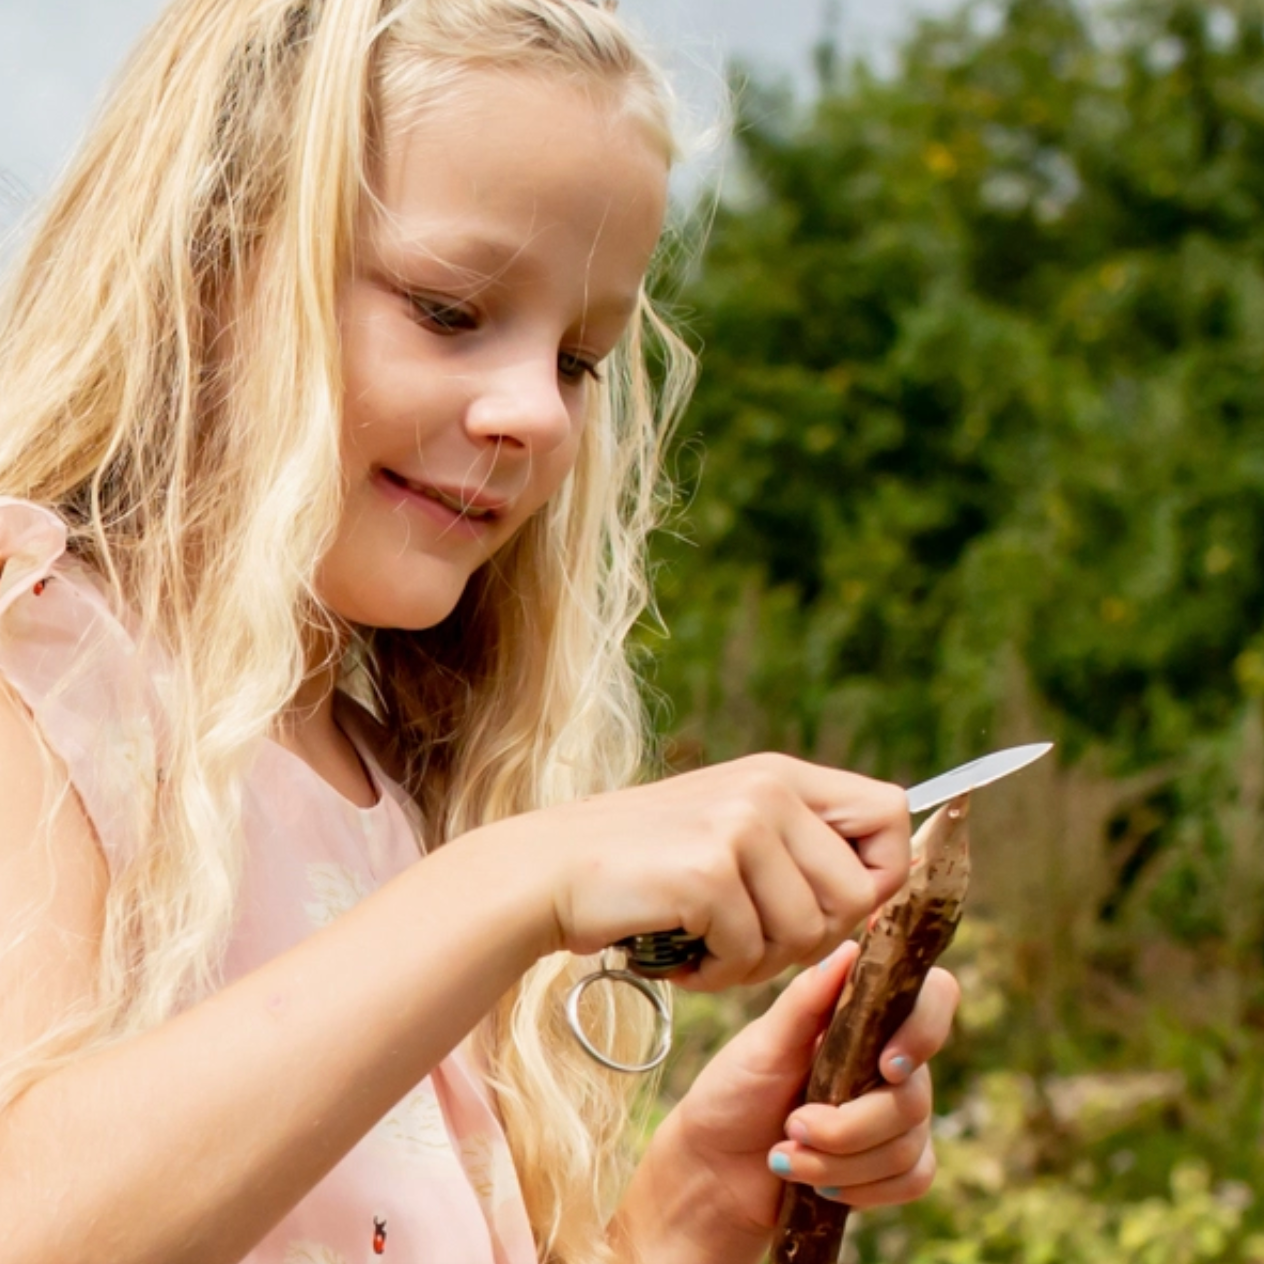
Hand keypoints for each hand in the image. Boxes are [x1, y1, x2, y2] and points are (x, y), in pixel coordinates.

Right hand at [510, 753, 909, 989]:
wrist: (549, 872)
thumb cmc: (642, 865)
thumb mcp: (728, 828)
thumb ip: (795, 844)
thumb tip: (876, 890)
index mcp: (781, 774)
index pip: (890, 812)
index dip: (882, 873)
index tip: (835, 909)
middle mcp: (769, 789)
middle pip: (859, 892)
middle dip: (811, 939)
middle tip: (749, 940)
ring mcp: (739, 826)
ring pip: (808, 933)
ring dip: (757, 961)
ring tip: (706, 943)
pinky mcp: (709, 871)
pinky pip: (751, 953)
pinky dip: (716, 973)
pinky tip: (679, 954)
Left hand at [639, 947, 958, 1248]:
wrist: (714, 1170)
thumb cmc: (734, 1093)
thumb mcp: (763, 1043)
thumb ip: (806, 999)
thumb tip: (852, 949)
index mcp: (862, 1017)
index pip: (934, 997)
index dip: (925, 1028)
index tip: (885, 1064)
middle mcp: (888, 1060)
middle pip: (914, 1092)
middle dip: (848, 1124)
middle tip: (793, 1124)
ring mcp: (895, 1113)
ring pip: (908, 1143)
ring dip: (839, 1160)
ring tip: (785, 1155)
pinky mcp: (895, 1165)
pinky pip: (913, 1178)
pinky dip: (861, 1187)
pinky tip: (817, 1184)